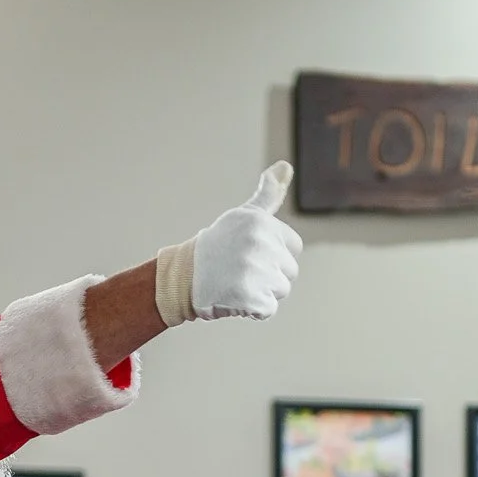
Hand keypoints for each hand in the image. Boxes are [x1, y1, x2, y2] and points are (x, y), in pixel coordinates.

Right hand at [191, 162, 301, 319]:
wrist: (183, 277)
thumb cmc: (218, 246)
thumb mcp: (244, 216)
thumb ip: (269, 195)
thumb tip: (286, 165)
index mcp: (262, 223)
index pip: (294, 247)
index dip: (275, 254)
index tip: (250, 253)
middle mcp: (259, 243)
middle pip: (289, 272)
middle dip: (269, 275)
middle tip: (240, 269)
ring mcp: (254, 271)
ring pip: (280, 291)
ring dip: (262, 293)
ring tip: (236, 283)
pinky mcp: (248, 297)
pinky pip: (267, 310)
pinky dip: (253, 310)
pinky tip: (235, 298)